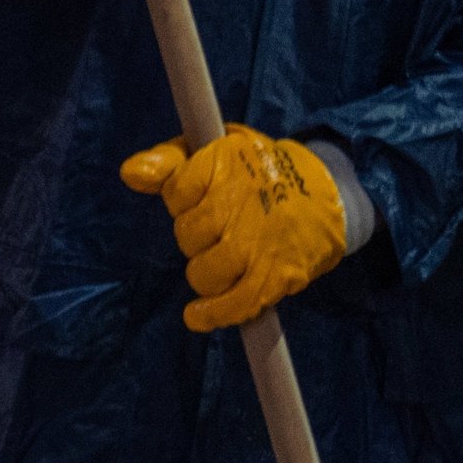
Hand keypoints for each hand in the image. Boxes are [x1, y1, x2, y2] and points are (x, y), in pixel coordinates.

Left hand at [120, 125, 347, 332]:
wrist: (333, 192)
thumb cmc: (262, 172)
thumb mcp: (221, 148)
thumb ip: (170, 160)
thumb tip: (130, 173)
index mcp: (228, 161)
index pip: (177, 192)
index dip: (185, 200)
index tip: (203, 197)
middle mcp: (241, 201)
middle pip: (187, 234)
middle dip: (197, 236)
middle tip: (224, 226)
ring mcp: (259, 241)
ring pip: (203, 272)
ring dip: (207, 271)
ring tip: (226, 259)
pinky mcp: (276, 275)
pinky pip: (232, 305)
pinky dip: (212, 314)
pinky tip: (199, 314)